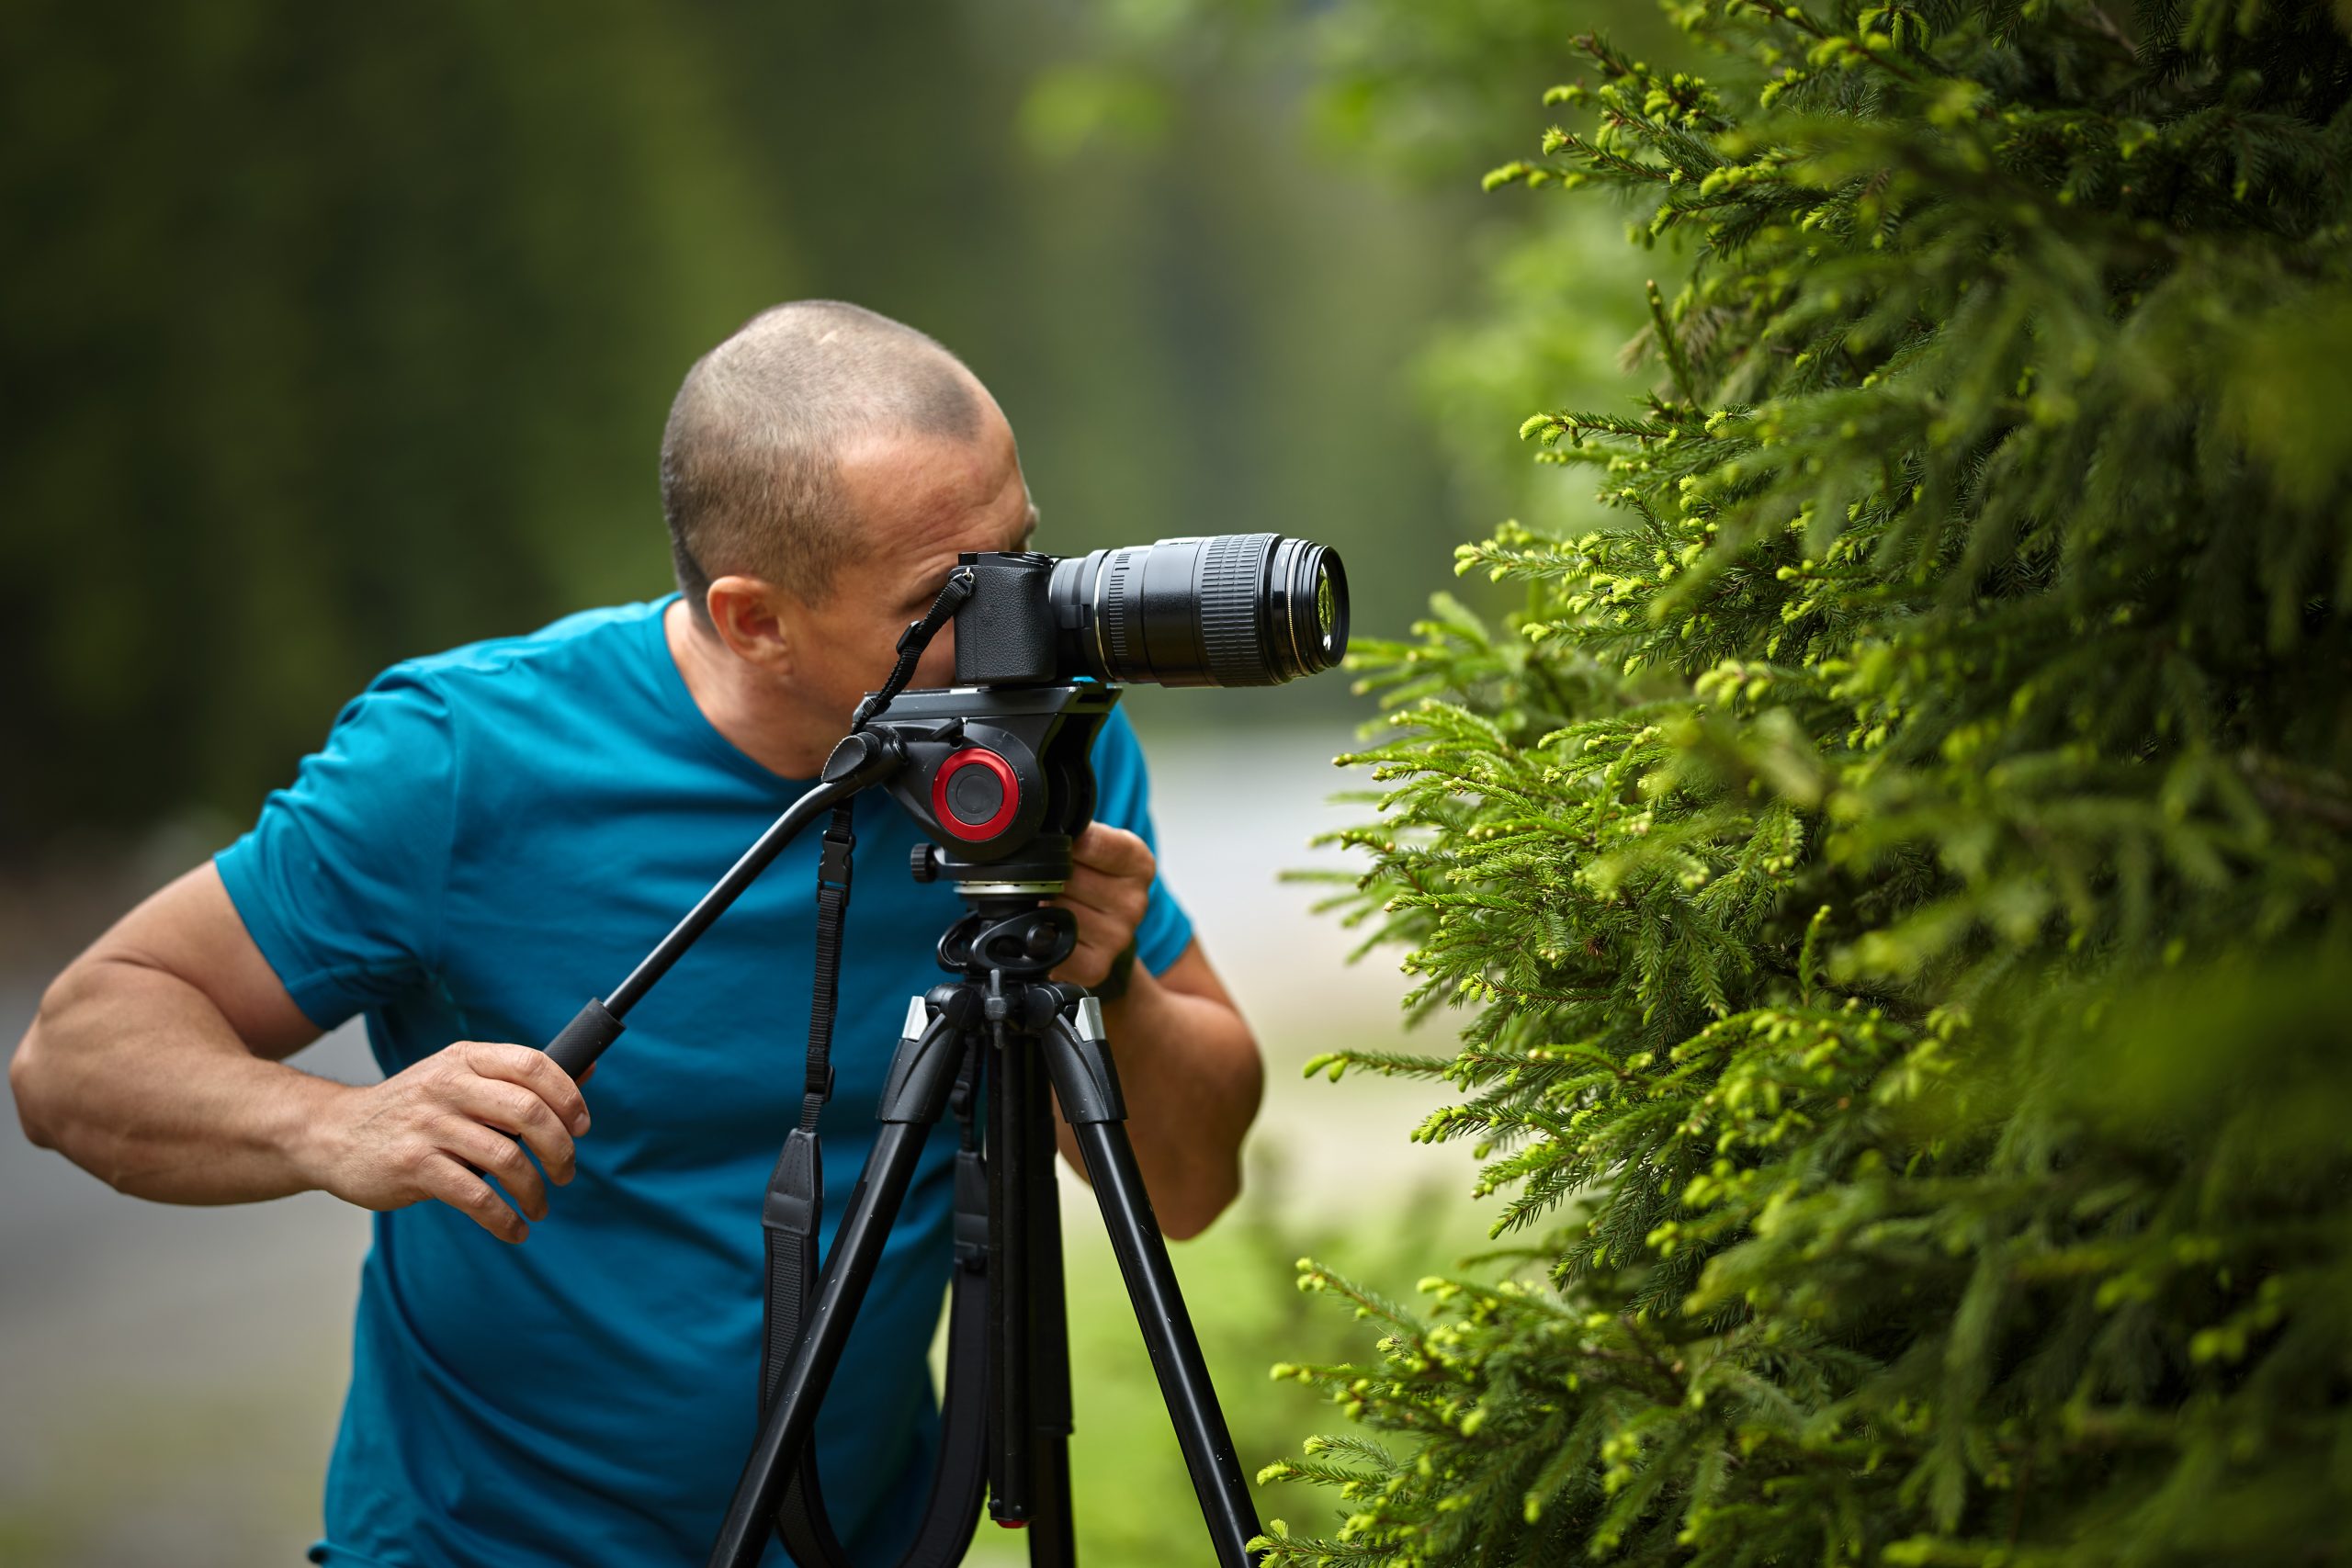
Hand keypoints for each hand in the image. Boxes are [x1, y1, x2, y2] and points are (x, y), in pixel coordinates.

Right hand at [305, 1040, 590, 1243]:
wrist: (332, 1134)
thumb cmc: (411, 1110)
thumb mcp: (459, 1078)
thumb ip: (517, 1079)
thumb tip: (587, 1067)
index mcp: (466, 1060)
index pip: (534, 1066)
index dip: (569, 1097)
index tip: (582, 1126)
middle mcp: (448, 1086)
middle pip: (528, 1113)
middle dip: (560, 1149)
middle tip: (565, 1173)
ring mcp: (429, 1126)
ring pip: (507, 1158)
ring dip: (534, 1191)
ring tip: (538, 1207)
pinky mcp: (413, 1166)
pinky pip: (476, 1197)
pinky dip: (504, 1219)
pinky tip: (514, 1229)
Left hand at [1052, 823, 1154, 989]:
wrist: (1104, 927)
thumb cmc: (1094, 879)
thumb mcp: (1095, 844)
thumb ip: (1076, 832)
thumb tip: (1038, 827)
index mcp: (1139, 864)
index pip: (1091, 842)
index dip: (1063, 842)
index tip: (1053, 842)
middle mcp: (1135, 903)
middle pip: (1068, 878)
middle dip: (1049, 875)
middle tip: (1051, 878)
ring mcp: (1118, 937)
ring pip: (1055, 909)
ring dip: (1043, 904)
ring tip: (1052, 902)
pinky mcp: (1095, 966)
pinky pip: (1051, 944)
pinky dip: (1041, 934)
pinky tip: (1051, 926)